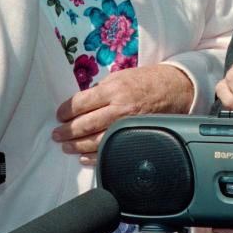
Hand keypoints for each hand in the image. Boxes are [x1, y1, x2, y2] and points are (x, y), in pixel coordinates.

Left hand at [52, 64, 193, 163]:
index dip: (65, 111)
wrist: (175, 89)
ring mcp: (127, 126)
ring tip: (66, 146)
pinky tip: (84, 156)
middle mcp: (119, 109)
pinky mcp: (135, 137)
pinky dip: (94, 156)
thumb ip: (101, 89)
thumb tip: (81, 103)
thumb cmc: (147, 80)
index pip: (80, 103)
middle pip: (84, 124)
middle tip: (57, 135)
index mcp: (113, 90)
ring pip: (95, 141)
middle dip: (66, 131)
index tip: (59, 115)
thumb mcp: (121, 76)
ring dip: (76, 146)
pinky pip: (111, 151)